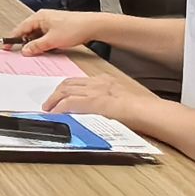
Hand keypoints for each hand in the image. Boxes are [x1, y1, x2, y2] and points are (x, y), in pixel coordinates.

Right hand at [3, 9, 98, 54]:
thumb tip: (25, 50)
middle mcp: (43, 18)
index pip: (20, 28)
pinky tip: (48, 50)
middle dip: (25, 43)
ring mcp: (50, 23)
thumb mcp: (52, 40)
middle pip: (28, 32)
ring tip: (37, 52)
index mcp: (39, 17)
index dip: (12, 38)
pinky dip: (44, 43)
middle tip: (22, 53)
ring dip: (36, 44)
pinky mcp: (57, 28)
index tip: (6, 47)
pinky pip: (45, 36)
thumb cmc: (75, 28)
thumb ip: (37, 46)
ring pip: (37, 35)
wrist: (92, 26)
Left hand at [42, 73, 157, 124]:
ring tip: (49, 108)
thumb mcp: (124, 98)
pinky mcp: (90, 102)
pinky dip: (58, 108)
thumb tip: (105, 110)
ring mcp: (92, 92)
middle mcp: (97, 83)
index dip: (68, 88)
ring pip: (64, 91)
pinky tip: (55, 114)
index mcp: (106, 81)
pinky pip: (67, 103)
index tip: (62, 94)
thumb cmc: (142, 109)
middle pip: (69, 84)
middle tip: (50, 101)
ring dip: (54, 100)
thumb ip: (112, 100)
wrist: (145, 111)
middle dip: (57, 92)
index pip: (80, 81)